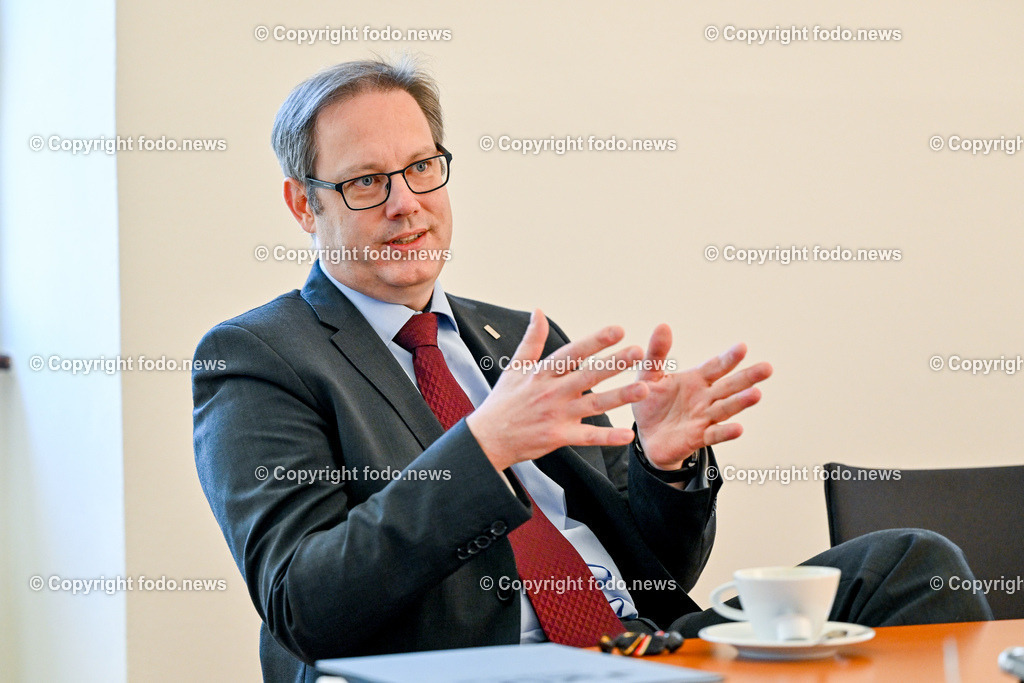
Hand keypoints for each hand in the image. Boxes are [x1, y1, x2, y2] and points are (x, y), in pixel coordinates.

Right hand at [466, 310, 649, 471]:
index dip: (595, 341)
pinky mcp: (559, 437)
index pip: (573, 353)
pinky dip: (607, 437)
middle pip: (588, 375)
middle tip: (638, 352)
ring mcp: (557, 415)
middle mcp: (552, 392)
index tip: (618, 330)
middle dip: (614, 363)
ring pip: (594, 405)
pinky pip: (587, 437)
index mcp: (543, 373)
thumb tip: (539, 311)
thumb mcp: (515, 366)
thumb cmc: (504, 401)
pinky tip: (627, 435)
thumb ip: (533, 339)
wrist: (488, 438)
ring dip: (620, 397)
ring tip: (644, 389)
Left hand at [632, 325, 772, 469]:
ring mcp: (703, 418)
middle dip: (747, 377)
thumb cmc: (650, 403)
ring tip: (756, 394)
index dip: (729, 358)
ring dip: (740, 402)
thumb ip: (656, 354)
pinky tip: (738, 429)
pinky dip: (726, 432)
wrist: (644, 436)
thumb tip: (663, 325)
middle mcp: (705, 397)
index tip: (742, 347)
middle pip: (729, 386)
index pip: (716, 367)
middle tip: (767, 368)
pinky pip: (713, 434)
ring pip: (725, 408)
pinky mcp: (697, 437)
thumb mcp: (649, 376)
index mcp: (696, 380)